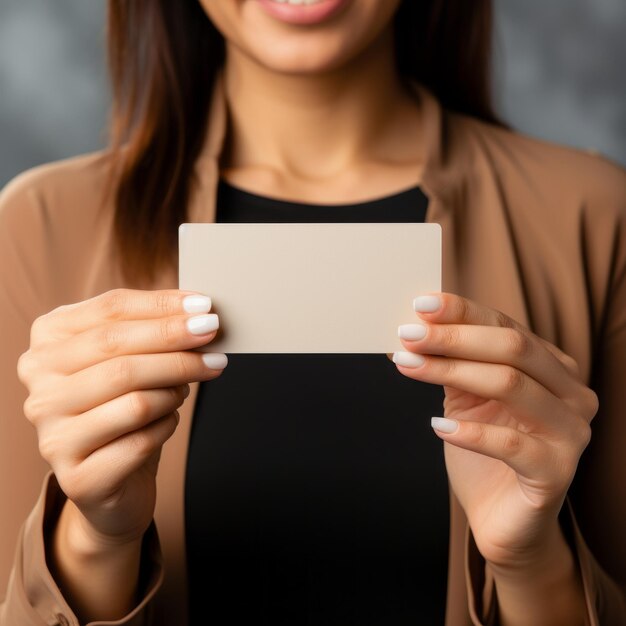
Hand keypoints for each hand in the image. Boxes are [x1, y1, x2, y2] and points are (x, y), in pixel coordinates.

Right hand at [17, 288, 226, 547]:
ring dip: (175, 388)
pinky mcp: (78, 477)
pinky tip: (169, 420)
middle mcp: (40, 388)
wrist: (113, 478)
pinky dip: (168, 425)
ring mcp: (54, 435)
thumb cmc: (123, 406)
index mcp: (48, 343)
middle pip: (118, 350)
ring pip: (136, 399)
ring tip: (186, 387)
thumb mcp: (129, 357)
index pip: (110, 311)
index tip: (205, 306)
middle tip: (214, 338)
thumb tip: (199, 310)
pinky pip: (143, 441)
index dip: (162, 306)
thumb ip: (151, 328)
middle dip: (176, 342)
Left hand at [390, 292, 597, 568]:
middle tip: (408, 334)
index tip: (421, 305)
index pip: (507, 326)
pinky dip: (470, 431)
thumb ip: (453, 364)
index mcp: (553, 368)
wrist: (501, 516)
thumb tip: (411, 330)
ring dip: (451, 371)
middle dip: (453, 337)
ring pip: (510, 384)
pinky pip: (511, 443)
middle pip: (512, 348)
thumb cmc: (484, 451)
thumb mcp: (467, 399)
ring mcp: (571, 433)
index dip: (463, 313)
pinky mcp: (557, 472)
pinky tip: (437, 425)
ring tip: (408, 366)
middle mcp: (571, 393)